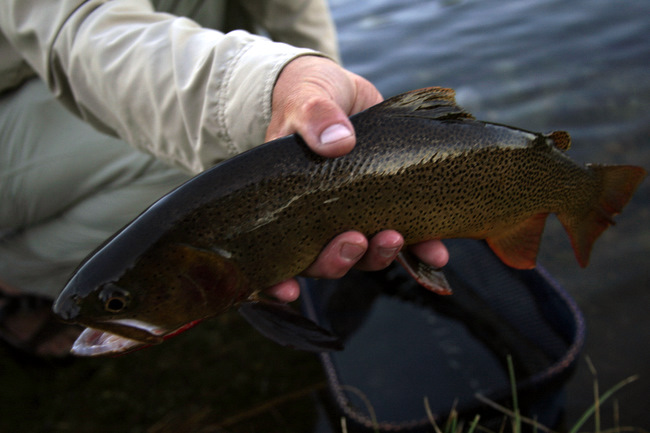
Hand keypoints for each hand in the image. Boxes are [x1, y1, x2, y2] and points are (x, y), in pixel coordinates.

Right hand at [264, 56, 447, 301]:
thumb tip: (337, 142)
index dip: (277, 280)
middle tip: (355, 240)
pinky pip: (402, 236)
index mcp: (284, 204)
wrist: (342, 91)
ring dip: (379, 255)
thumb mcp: (305, 100)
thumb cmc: (308, 97)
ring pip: (363, 253)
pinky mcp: (385, 204)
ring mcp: (351, 214)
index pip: (276, 253)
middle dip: (339, 259)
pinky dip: (420, 249)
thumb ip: (314, 118)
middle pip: (322, 259)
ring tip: (394, 238)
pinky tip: (437, 254)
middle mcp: (316, 218)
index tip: (289, 290)